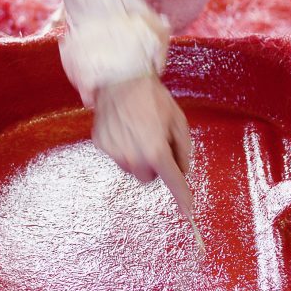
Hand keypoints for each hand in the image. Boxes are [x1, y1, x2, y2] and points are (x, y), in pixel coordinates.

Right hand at [93, 73, 192, 216]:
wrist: (121, 79)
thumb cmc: (153, 98)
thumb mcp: (178, 121)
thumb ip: (183, 150)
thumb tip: (181, 169)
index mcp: (157, 151)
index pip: (173, 182)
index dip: (183, 198)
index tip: (188, 212)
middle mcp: (134, 157)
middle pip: (149, 178)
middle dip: (156, 166)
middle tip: (157, 143)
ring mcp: (115, 153)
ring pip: (132, 168)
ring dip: (139, 157)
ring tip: (139, 131)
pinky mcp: (102, 145)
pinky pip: (117, 155)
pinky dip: (123, 146)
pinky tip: (125, 128)